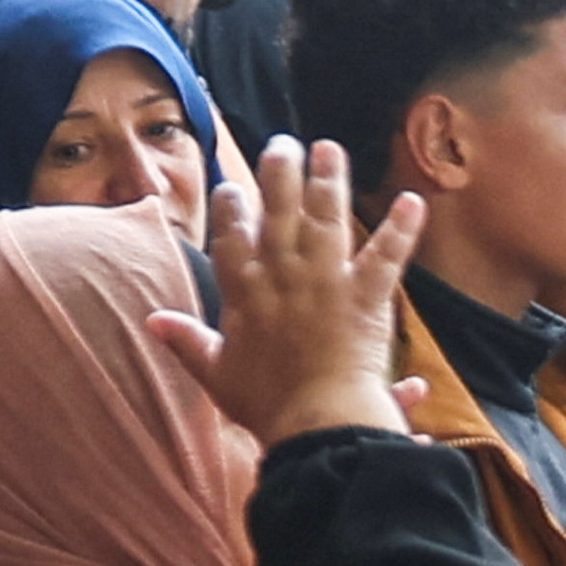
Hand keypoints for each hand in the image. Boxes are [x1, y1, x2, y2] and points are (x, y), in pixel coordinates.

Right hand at [147, 135, 423, 447]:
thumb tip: (153, 321)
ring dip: (327, 180)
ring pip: (325, 219)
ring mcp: (325, 281)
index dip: (231, 211)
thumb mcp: (217, 374)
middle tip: (282, 144)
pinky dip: (402, 228)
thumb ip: (187, 341)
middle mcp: (282, 276)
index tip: (231, 188)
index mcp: (244, 294)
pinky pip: (387, 255)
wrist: (315, 421)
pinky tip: (412, 201)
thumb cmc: (267, 407)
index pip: (232, 240)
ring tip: (328, 149)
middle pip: (277, 213)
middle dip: (278, 174)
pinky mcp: (365, 296)